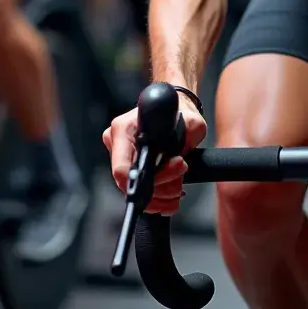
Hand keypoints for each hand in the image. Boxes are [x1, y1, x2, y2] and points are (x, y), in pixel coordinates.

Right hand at [104, 91, 206, 215]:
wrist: (177, 110)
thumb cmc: (180, 112)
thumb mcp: (190, 123)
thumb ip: (185, 141)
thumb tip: (177, 161)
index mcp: (124, 129)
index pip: (122, 169)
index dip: (147, 182)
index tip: (172, 172)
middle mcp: (117, 143)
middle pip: (131, 184)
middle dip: (161, 187)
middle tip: (181, 176)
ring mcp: (121, 157)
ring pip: (137, 192)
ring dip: (161, 195)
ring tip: (178, 186)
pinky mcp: (130, 167)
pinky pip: (140, 193)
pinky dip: (158, 199)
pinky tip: (171, 194)